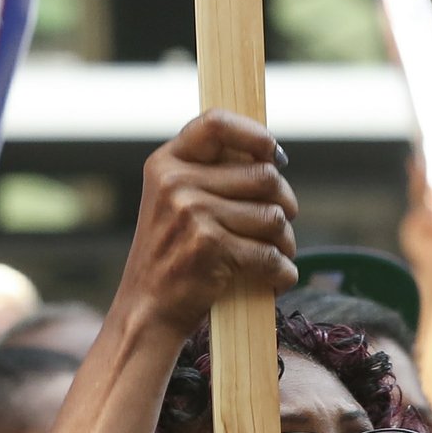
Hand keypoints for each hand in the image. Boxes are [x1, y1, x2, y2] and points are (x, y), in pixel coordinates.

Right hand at [118, 112, 297, 334]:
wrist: (146, 309)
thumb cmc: (170, 254)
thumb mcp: (173, 201)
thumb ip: (209, 173)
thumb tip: (272, 155)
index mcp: (166, 163)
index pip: (216, 123)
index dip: (255, 134)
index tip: (274, 153)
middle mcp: (175, 182)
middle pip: (263, 175)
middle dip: (284, 201)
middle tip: (281, 221)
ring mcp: (192, 213)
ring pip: (273, 216)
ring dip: (285, 241)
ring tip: (276, 254)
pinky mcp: (210, 246)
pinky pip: (270, 254)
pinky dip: (282, 271)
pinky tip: (278, 278)